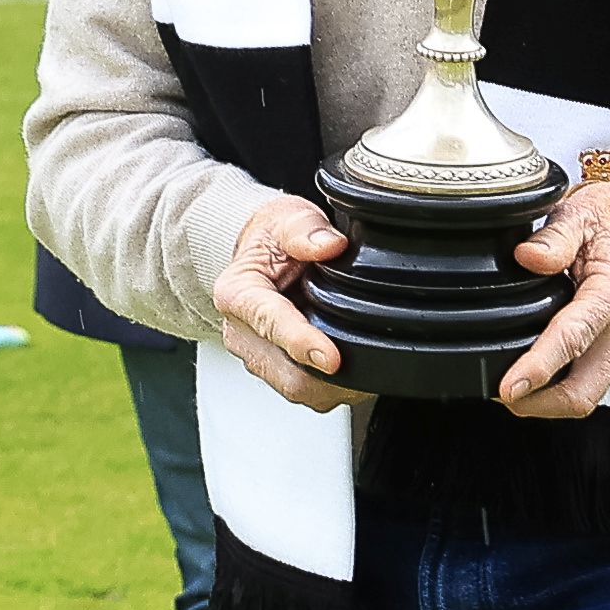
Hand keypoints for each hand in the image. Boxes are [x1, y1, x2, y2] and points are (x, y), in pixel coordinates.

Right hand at [208, 189, 361, 411]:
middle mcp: (241, 333)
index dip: (302, 344)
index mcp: (238, 294)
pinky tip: (352, 368)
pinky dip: (333, 386)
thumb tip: (331, 246)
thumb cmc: (273, 238)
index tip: (332, 358)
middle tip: (371, 362)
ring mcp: (257, 357)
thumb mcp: (288, 218)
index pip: (271, 324)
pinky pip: (306, 391)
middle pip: (286, 374)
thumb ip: (305, 230)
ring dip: (333, 385)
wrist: (262, 253)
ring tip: (364, 364)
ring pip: (298, 390)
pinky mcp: (275, 371)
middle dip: (328, 377)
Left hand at [497, 169, 609, 420]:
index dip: (538, 368)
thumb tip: (527, 257)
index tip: (509, 387)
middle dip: (538, 404)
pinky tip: (539, 375)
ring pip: (587, 395)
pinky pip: (591, 384)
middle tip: (501, 395)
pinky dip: (561, 388)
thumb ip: (554, 237)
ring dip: (547, 401)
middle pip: (582, 391)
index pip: (573, 339)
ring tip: (514, 388)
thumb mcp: (582, 214)